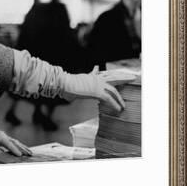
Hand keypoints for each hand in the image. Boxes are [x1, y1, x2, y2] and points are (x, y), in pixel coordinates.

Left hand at [0, 127, 31, 156]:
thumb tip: (2, 155)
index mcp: (0, 137)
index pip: (9, 144)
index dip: (14, 150)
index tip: (20, 155)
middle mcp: (4, 136)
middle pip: (15, 143)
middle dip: (23, 148)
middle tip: (29, 154)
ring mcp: (5, 136)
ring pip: (16, 142)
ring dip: (23, 147)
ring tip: (30, 152)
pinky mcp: (5, 138)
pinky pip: (14, 142)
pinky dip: (20, 146)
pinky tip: (23, 149)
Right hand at [10, 50, 125, 113]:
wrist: (58, 82)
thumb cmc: (59, 84)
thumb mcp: (65, 86)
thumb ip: (66, 87)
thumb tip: (56, 88)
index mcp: (87, 77)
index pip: (99, 75)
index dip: (105, 77)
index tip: (111, 76)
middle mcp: (93, 78)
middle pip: (111, 79)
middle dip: (121, 80)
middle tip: (130, 80)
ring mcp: (95, 83)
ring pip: (113, 90)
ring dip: (119, 99)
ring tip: (123, 107)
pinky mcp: (96, 90)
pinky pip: (109, 98)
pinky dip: (115, 104)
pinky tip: (118, 110)